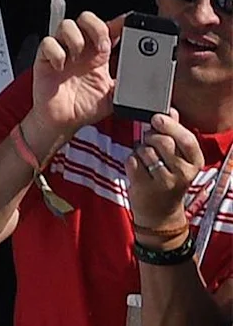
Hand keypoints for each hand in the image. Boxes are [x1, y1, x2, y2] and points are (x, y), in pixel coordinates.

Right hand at [29, 11, 122, 141]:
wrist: (63, 123)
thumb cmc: (85, 108)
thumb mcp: (116, 95)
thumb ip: (129, 82)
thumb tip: (148, 77)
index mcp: (99, 54)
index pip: (109, 27)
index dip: (118, 23)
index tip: (127, 26)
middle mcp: (81, 50)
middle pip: (86, 18)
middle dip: (96, 27)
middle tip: (102, 46)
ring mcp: (62, 53)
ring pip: (67, 25)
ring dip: (76, 37)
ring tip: (78, 55)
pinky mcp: (44, 61)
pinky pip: (47, 43)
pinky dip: (56, 52)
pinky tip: (61, 66)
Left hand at [132, 110, 208, 234]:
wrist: (160, 214)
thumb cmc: (169, 181)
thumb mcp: (180, 160)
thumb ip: (176, 135)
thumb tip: (172, 111)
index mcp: (195, 163)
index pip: (186, 139)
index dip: (171, 125)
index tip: (157, 117)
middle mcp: (182, 173)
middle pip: (164, 142)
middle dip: (151, 135)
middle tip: (147, 138)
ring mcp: (163, 182)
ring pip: (146, 151)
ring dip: (140, 148)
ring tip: (143, 154)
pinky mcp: (143, 188)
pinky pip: (132, 162)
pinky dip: (130, 159)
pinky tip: (136, 164)